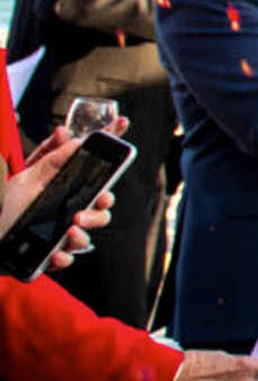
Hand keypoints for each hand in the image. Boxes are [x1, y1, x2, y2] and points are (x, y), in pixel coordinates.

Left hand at [0, 136, 116, 271]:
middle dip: (102, 206)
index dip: (109, 143)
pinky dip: (63, 257)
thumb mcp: (25, 180)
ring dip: (83, 235)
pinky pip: (68, 258)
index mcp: (67, 187)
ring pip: (88, 234)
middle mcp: (70, 209)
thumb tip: (64, 132)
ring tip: (69, 232)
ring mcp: (63, 233)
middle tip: (85, 209)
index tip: (123, 122)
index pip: (94, 166)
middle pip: (102, 204)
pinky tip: (53, 254)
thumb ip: (48, 158)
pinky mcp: (53, 255)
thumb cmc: (4, 208)